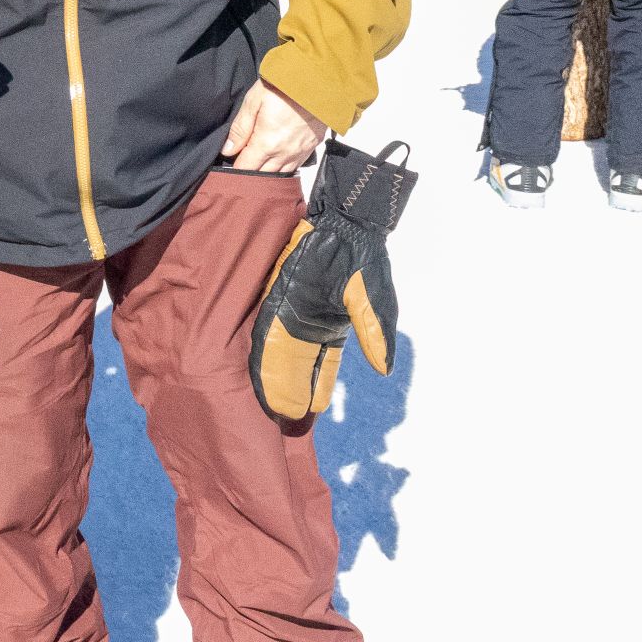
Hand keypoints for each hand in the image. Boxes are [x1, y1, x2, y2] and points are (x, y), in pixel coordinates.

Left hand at [221, 79, 327, 171]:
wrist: (318, 81)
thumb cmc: (284, 87)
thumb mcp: (254, 101)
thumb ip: (240, 128)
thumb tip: (228, 150)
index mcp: (266, 143)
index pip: (245, 168)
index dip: (235, 169)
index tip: (229, 164)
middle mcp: (283, 153)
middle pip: (261, 176)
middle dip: (249, 173)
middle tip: (241, 164)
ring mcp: (299, 153)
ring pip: (279, 175)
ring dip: (267, 173)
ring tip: (257, 166)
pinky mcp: (311, 148)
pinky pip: (294, 168)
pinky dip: (283, 168)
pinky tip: (276, 161)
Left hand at [250, 139, 413, 426]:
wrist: (344, 220)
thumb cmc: (361, 258)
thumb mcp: (371, 299)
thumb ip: (376, 333)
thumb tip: (385, 369)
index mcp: (329, 327)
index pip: (320, 366)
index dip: (314, 388)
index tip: (309, 411)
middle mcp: (307, 322)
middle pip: (296, 365)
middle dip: (291, 391)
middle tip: (282, 421)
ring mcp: (290, 309)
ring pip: (279, 352)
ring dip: (274, 379)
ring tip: (268, 408)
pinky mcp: (277, 293)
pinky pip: (267, 328)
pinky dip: (263, 352)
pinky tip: (256, 374)